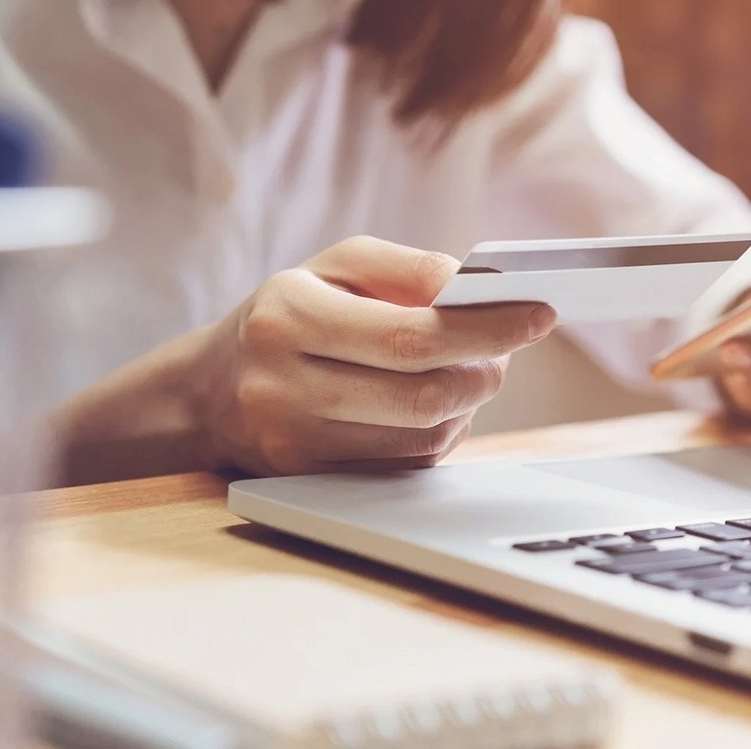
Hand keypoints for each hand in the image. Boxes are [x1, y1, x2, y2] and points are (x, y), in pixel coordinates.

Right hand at [198, 236, 556, 474]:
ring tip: (468, 373)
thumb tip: (477, 288)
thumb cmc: (291, 314)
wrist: (212, 391)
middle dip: (483, 372)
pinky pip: (404, 468)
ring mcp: (293, 445)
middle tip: (506, 352)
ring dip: (466, 406)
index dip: (485, 329)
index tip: (539, 314)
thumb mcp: (336, 266)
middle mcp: (282, 385)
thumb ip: (408, 268)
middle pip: (421, 395)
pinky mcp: (312, 484)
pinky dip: (437, 435)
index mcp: (288, 316)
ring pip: (420, 439)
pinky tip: (433, 406)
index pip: (410, 334)